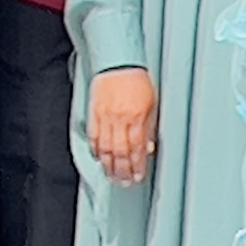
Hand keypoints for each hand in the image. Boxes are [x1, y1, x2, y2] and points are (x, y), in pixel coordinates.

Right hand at [90, 68, 159, 185]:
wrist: (119, 63)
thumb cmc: (137, 81)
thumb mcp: (152, 104)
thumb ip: (149, 128)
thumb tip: (148, 148)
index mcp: (137, 117)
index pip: (137, 149)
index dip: (137, 166)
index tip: (138, 177)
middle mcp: (120, 119)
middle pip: (120, 152)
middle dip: (123, 171)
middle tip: (125, 182)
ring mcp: (105, 117)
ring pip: (105, 148)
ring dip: (109, 165)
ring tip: (112, 177)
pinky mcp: (94, 113)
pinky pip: (94, 136)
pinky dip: (96, 150)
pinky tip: (99, 159)